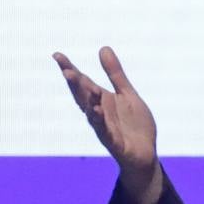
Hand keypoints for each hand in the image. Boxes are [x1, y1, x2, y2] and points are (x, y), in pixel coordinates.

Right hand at [55, 46, 160, 203]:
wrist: (145, 155)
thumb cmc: (134, 126)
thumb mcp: (127, 95)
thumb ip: (116, 74)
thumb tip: (103, 48)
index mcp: (102, 100)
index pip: (83, 83)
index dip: (70, 70)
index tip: (57, 55)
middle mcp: (99, 113)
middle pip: (83, 96)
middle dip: (75, 84)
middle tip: (66, 69)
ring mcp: (105, 128)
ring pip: (92, 113)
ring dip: (86, 100)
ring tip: (81, 86)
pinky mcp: (115, 143)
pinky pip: (105, 131)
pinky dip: (100, 121)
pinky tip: (97, 110)